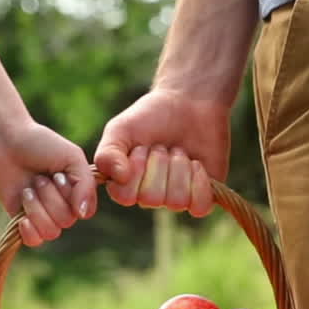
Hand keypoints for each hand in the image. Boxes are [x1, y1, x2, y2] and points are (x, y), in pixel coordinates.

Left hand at [0, 120, 97, 246]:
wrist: (5, 140)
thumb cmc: (40, 144)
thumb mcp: (72, 157)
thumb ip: (86, 184)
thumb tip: (83, 214)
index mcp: (77, 193)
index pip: (84, 212)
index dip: (70, 197)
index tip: (58, 175)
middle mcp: (62, 206)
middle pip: (65, 221)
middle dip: (50, 197)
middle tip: (38, 178)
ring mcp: (42, 215)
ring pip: (51, 232)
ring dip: (36, 208)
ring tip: (27, 189)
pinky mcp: (22, 220)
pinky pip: (34, 241)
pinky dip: (29, 231)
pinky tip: (22, 217)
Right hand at [93, 89, 230, 216]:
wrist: (190, 103)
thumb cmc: (151, 117)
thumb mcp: (121, 129)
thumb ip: (108, 153)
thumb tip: (118, 177)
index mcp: (125, 185)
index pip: (125, 196)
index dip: (136, 168)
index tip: (141, 146)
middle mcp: (149, 197)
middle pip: (152, 198)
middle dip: (159, 163)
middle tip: (162, 146)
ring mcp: (176, 199)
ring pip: (176, 201)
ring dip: (179, 167)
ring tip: (178, 151)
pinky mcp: (201, 198)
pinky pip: (199, 205)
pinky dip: (199, 180)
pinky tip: (196, 163)